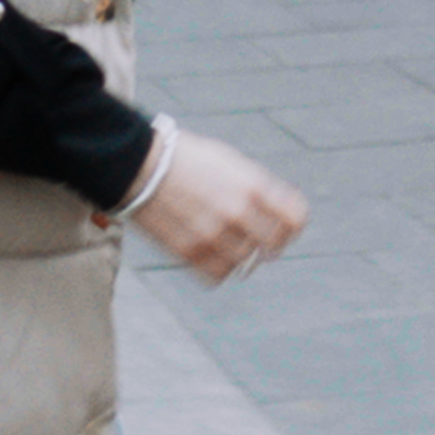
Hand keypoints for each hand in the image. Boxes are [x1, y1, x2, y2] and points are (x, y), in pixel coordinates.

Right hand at [128, 129, 307, 284]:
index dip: (292, 225)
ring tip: (229, 243)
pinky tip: (213, 255)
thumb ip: (256, 187)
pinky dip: (220, 269)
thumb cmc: (186, 160)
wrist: (139, 165)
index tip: (283, 227)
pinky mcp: (189, 251)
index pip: (295, 219)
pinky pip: (218, 274)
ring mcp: (213, 233)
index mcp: (252, 185)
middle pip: (273, 244)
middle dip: (270, 244)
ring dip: (242, 255)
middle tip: (259, 241)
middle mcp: (237, 211)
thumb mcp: (230, 162)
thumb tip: (277, 214)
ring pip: (245, 261)